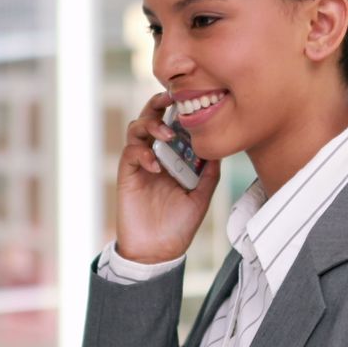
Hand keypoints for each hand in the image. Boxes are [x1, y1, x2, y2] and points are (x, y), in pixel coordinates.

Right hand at [115, 92, 220, 263]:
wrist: (159, 249)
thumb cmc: (180, 222)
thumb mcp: (202, 194)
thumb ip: (209, 172)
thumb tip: (220, 149)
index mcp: (174, 155)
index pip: (174, 123)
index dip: (180, 108)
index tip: (194, 97)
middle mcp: (156, 154)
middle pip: (151, 117)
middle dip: (158, 102)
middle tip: (170, 97)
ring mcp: (140, 163)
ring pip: (136, 128)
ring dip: (151, 125)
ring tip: (167, 136)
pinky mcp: (127, 175)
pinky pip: (130, 153)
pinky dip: (142, 153)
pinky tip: (156, 165)